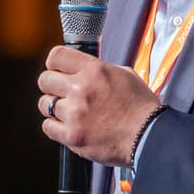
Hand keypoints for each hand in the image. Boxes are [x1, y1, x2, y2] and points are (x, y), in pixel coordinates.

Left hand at [37, 45, 160, 165]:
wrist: (149, 136)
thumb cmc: (141, 108)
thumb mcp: (124, 75)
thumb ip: (100, 69)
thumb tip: (83, 66)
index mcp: (94, 71)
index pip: (56, 56)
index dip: (54, 63)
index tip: (57, 69)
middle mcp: (81, 89)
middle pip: (45, 80)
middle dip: (51, 85)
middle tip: (61, 92)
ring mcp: (75, 113)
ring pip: (45, 104)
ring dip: (55, 107)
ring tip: (69, 112)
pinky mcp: (72, 136)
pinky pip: (48, 127)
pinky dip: (55, 127)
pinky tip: (68, 126)